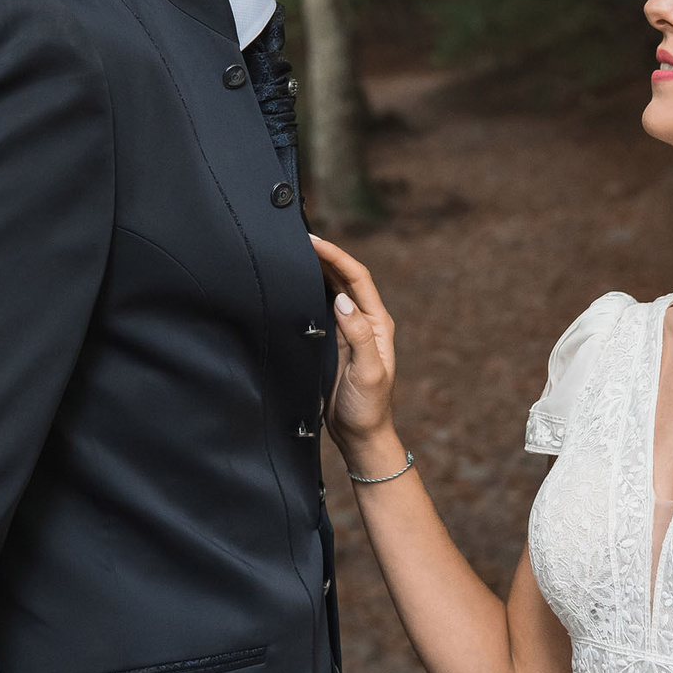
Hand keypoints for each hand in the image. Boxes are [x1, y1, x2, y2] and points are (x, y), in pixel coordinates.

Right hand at [310, 234, 398, 458]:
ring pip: (333, 289)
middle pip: (345, 278)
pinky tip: (296, 282)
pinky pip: (322, 308)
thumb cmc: (368, 407)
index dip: (337, 257)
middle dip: (325, 256)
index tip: (314, 242)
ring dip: (318, 269)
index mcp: (377, 324)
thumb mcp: (367, 373)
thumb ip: (358, 336)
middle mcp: (364, 322)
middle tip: (299, 238)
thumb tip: (343, 300)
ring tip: (296, 252)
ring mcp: (348, 330)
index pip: (358, 279)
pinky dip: (311, 291)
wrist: (360, 435)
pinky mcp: (334, 341)